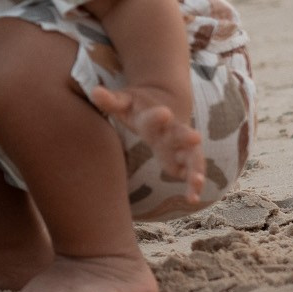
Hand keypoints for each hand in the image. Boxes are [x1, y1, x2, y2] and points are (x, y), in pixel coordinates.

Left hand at [88, 84, 204, 205]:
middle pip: (180, 134)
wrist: (166, 105)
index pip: (153, 117)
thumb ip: (111, 100)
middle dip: (186, 136)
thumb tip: (94, 92)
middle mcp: (171, 130)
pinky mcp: (184, 160)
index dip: (157, 116)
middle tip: (195, 137)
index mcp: (153, 116)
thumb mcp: (124, 101)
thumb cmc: (137, 107)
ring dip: (195, 167)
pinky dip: (194, 185)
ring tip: (197, 180)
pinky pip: (192, 172)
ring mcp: (180, 146)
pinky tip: (193, 199)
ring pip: (192, 155)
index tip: (164, 112)